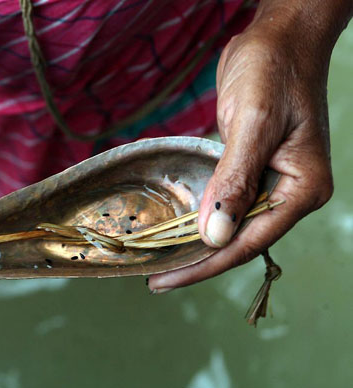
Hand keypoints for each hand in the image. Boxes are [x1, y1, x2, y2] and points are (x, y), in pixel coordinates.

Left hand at [147, 1, 350, 291]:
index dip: (205, 264)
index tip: (166, 279)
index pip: (248, 241)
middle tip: (156, 278)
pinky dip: (201, 214)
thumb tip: (215, 235)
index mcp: (302, 188)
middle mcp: (290, 192)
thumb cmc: (273, 70)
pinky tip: (177, 227)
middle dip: (198, 259)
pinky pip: (225, 201)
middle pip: (240, 239)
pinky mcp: (252, 168)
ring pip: (230, 223)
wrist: (278, 37)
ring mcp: (271, 181)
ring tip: (160, 261)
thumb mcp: (254, 123)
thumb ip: (236, 180)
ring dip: (197, 241)